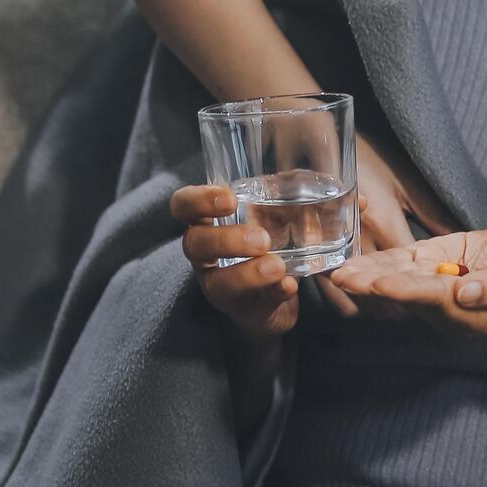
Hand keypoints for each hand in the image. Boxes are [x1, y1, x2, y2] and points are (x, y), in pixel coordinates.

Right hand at [171, 183, 300, 338]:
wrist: (276, 295)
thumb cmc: (266, 241)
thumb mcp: (267, 214)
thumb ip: (277, 196)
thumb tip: (303, 174)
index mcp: (206, 224)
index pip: (183, 206)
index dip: (198, 201)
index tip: (230, 199)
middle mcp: (205, 257)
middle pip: (194, 244)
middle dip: (226, 240)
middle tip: (262, 239)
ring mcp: (220, 287)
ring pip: (219, 283)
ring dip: (248, 273)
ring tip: (277, 266)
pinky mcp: (245, 311)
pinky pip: (255, 306)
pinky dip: (274, 293)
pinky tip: (289, 285)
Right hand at [317, 131, 457, 322]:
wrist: (318, 142)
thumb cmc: (367, 157)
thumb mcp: (403, 179)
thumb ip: (430, 211)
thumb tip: (456, 235)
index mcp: (384, 221)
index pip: (408, 270)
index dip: (423, 287)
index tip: (436, 294)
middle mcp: (358, 240)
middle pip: (383, 291)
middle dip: (401, 304)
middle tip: (417, 305)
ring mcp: (332, 249)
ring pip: (357, 299)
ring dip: (376, 306)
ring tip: (392, 304)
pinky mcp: (313, 252)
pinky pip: (331, 293)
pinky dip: (349, 301)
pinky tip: (363, 296)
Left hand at [330, 229, 486, 336]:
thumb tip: (465, 294)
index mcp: (467, 311)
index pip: (430, 299)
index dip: (403, 290)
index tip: (379, 285)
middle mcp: (445, 304)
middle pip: (404, 294)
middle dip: (372, 286)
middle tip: (342, 280)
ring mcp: (437, 286)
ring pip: (398, 280)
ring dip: (368, 276)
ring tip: (339, 272)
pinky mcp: (435, 266)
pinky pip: (404, 265)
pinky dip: (380, 263)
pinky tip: (357, 262)